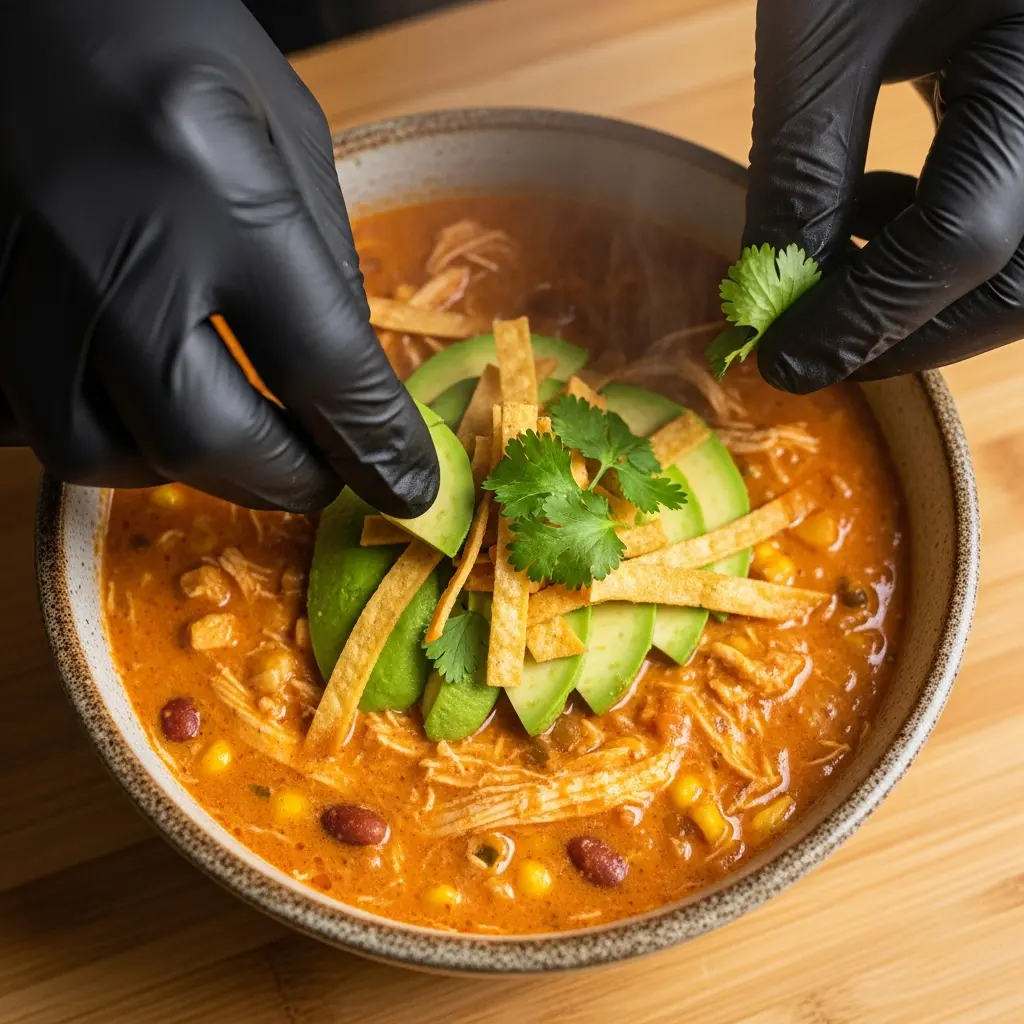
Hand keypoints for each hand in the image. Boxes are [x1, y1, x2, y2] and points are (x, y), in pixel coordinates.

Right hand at [0, 0, 437, 514]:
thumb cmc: (173, 42)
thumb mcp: (286, 133)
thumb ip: (322, 269)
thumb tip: (347, 395)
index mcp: (215, 187)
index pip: (319, 365)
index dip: (374, 444)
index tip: (407, 485)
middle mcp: (107, 243)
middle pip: (198, 435)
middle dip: (279, 478)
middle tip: (318, 473)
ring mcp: (18, 274)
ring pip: (90, 448)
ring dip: (178, 467)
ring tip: (228, 437)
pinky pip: (18, 416)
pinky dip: (89, 428)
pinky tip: (132, 397)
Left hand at [745, 0, 1023, 391]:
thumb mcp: (826, 22)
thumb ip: (802, 168)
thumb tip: (775, 295)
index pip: (967, 242)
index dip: (866, 317)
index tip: (784, 361)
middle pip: (1022, 279)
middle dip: (907, 329)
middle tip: (812, 343)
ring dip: (929, 293)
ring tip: (840, 255)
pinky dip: (955, 243)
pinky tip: (887, 208)